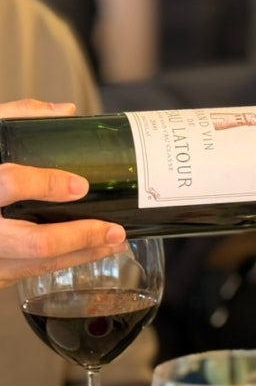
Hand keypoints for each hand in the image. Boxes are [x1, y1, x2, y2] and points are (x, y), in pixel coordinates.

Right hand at [0, 99, 126, 287]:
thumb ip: (17, 117)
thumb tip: (65, 112)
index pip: (9, 184)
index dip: (46, 184)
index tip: (80, 185)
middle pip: (36, 241)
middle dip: (82, 237)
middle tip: (114, 230)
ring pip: (40, 264)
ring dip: (84, 254)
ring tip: (115, 242)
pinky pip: (34, 272)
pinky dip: (67, 263)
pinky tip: (90, 251)